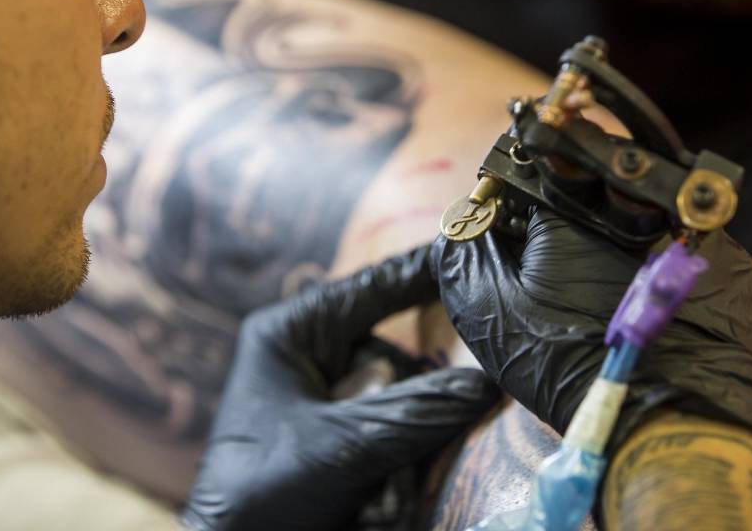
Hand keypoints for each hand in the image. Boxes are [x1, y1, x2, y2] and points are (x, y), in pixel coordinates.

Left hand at [182, 247, 499, 530]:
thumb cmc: (264, 493)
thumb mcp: (344, 446)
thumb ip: (419, 412)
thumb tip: (487, 383)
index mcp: (290, 333)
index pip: (370, 288)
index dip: (423, 271)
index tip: (473, 249)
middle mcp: (310, 357)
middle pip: (397, 355)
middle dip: (414, 399)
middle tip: (430, 418)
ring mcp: (327, 400)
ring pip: (404, 401)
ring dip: (404, 448)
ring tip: (373, 491)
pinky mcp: (342, 441)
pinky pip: (396, 435)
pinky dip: (396, 468)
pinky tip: (373, 502)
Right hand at [430, 207, 751, 495]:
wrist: (662, 422)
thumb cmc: (566, 365)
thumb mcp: (488, 310)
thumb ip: (462, 251)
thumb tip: (463, 221)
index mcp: (570, 209)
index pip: (531, 185)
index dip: (516, 219)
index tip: (514, 250)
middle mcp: (635, 207)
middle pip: (591, 199)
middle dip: (572, 229)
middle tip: (564, 283)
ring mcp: (690, 234)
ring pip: (642, 224)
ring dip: (622, 248)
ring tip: (611, 302)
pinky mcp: (734, 268)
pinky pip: (683, 256)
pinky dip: (663, 275)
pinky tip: (649, 314)